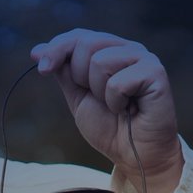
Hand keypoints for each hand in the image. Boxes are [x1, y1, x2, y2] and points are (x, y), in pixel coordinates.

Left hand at [31, 29, 183, 192]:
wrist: (135, 156)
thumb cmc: (111, 128)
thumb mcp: (78, 97)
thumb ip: (64, 72)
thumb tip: (37, 51)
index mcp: (112, 51)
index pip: (79, 36)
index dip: (57, 49)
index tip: (42, 69)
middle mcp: (129, 49)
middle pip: (86, 44)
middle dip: (81, 77)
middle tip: (99, 99)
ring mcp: (144, 59)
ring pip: (100, 61)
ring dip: (100, 93)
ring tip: (118, 105)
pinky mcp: (155, 73)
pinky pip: (117, 82)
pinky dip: (116, 102)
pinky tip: (131, 110)